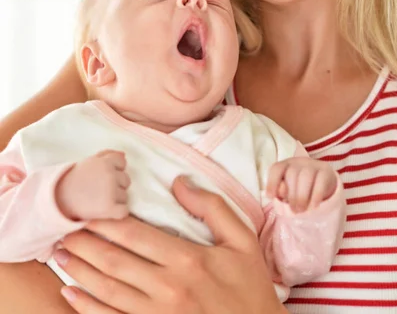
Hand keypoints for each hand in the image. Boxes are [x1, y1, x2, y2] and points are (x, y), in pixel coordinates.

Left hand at [53, 178, 287, 313]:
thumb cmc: (250, 287)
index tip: (84, 208)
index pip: (134, 234)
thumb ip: (212, 207)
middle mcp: (168, 288)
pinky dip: (89, 308)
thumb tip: (179, 182)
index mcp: (187, 259)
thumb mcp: (242, 240)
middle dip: (84, 243)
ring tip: (60, 254)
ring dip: (80, 271)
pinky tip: (72, 294)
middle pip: (114, 261)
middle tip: (62, 228)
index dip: (104, 220)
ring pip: (109, 291)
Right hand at [55, 150, 130, 220]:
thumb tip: (124, 154)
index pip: (122, 162)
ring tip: (99, 200)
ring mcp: (110, 191)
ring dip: (116, 200)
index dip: (115, 170)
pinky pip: (124, 211)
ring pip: (125, 196)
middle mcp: (109, 174)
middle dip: (116, 185)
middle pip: (126, 180)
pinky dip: (117, 213)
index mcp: (104, 162)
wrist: (57, 200)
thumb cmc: (74, 180)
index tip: (102, 176)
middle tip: (99, 190)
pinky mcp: (109, 207)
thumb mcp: (89, 162)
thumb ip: (106, 155)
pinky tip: (106, 211)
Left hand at [267, 157, 336, 212]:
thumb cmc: (300, 188)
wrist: (324, 182)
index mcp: (286, 165)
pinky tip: (314, 206)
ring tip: (301, 210)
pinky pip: (320, 182)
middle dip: (291, 195)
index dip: (272, 182)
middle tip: (293, 211)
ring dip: (302, 196)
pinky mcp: (326, 172)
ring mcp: (313, 165)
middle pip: (291, 174)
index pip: (276, 168)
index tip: (271, 197)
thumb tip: (277, 195)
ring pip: (305, 176)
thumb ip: (282, 192)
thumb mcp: (289, 190)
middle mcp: (298, 162)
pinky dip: (316, 196)